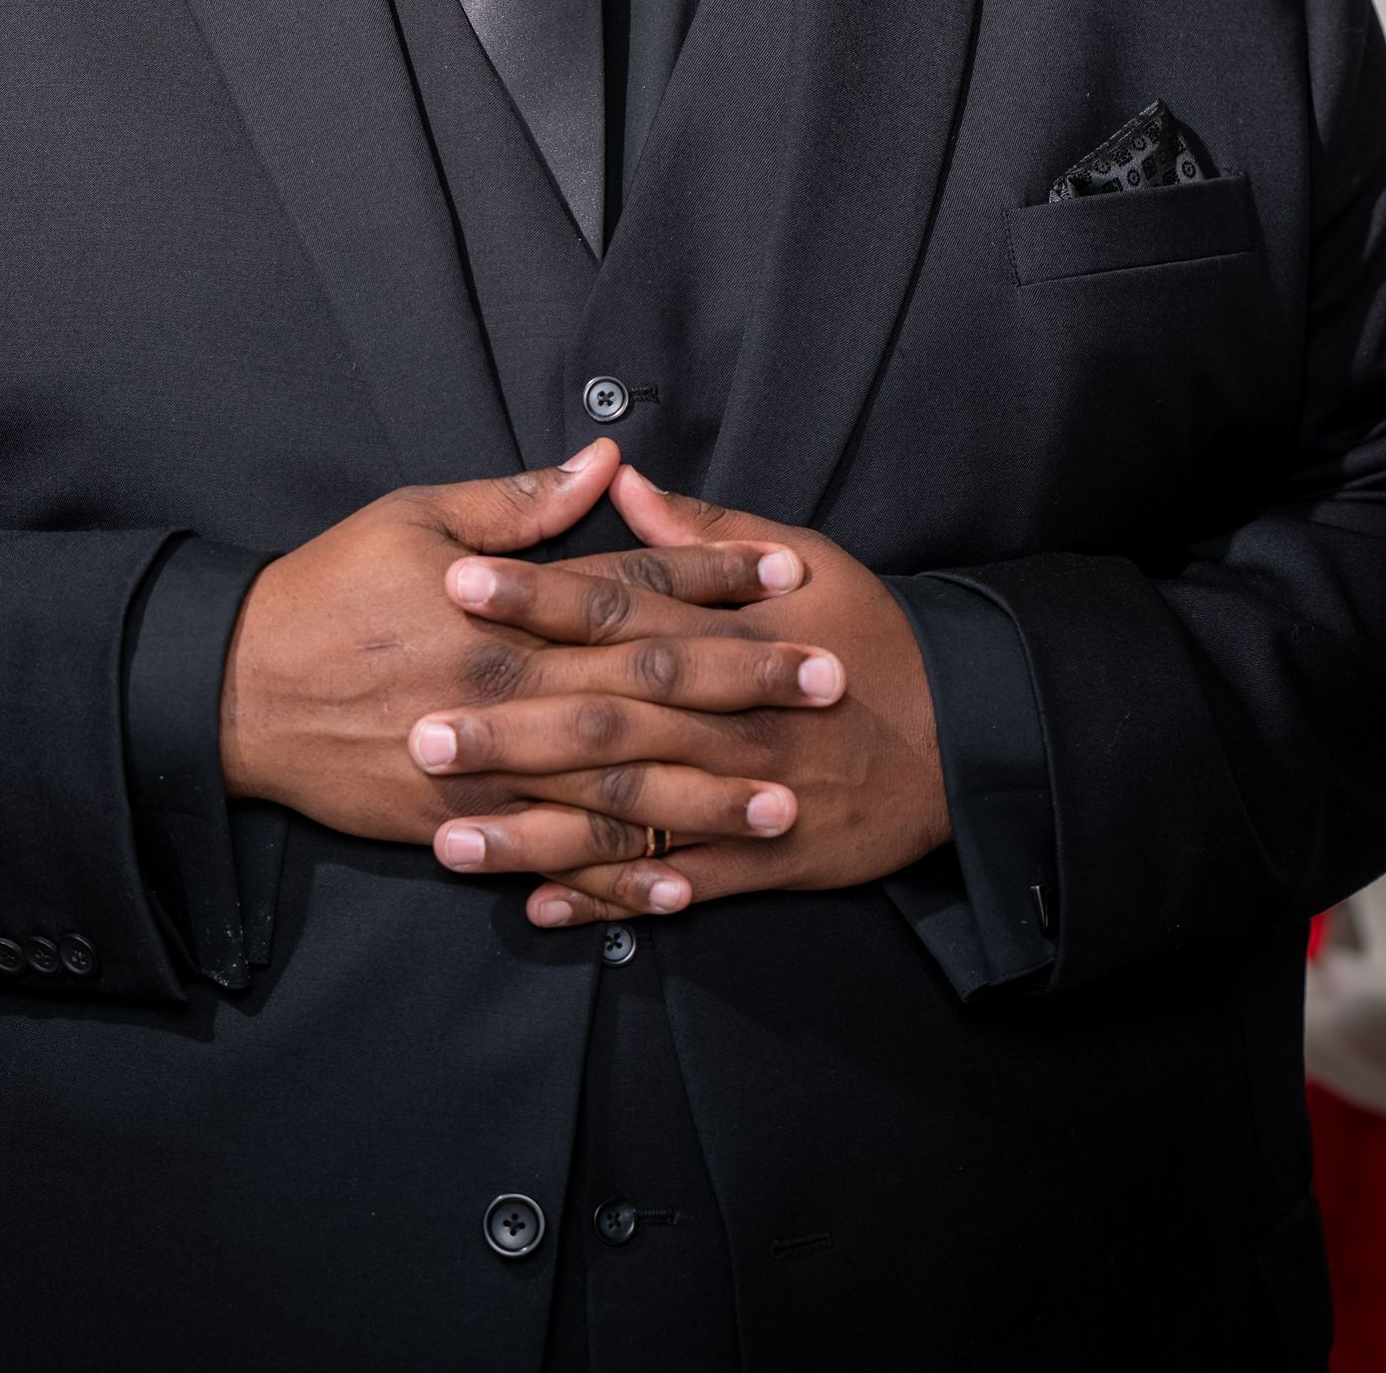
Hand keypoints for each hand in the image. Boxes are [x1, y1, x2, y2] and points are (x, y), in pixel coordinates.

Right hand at [219, 442, 840, 852]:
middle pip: (647, 684)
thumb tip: (602, 463)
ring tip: (788, 796)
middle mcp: (511, 686)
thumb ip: (517, 505)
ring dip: (709, 790)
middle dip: (743, 683)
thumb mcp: (415, 518)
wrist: (237, 691)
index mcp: (504, 606)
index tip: (785, 577)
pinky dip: (622, 871)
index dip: (712, 577)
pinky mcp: (464, 823)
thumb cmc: (329, 590)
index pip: (629, 584)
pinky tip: (685, 883)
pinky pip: (558, 853)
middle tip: (826, 682)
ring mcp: (490, 765)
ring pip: (619, 782)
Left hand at [411, 464, 949, 924]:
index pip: (616, 607)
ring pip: (624, 815)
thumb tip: (623, 480)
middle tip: (420, 731)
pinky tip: (535, 903)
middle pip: (603, 719)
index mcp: (726, 635)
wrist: (964, 735)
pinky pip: (671, 883)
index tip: (457, 582)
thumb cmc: (872, 634)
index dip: (536, 595)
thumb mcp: (803, 558)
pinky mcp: (759, 862)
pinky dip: (605, 897)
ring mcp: (740, 796)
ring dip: (534, 830)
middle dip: (510, 726)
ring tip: (449, 837)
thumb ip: (703, 530)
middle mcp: (724, 716)